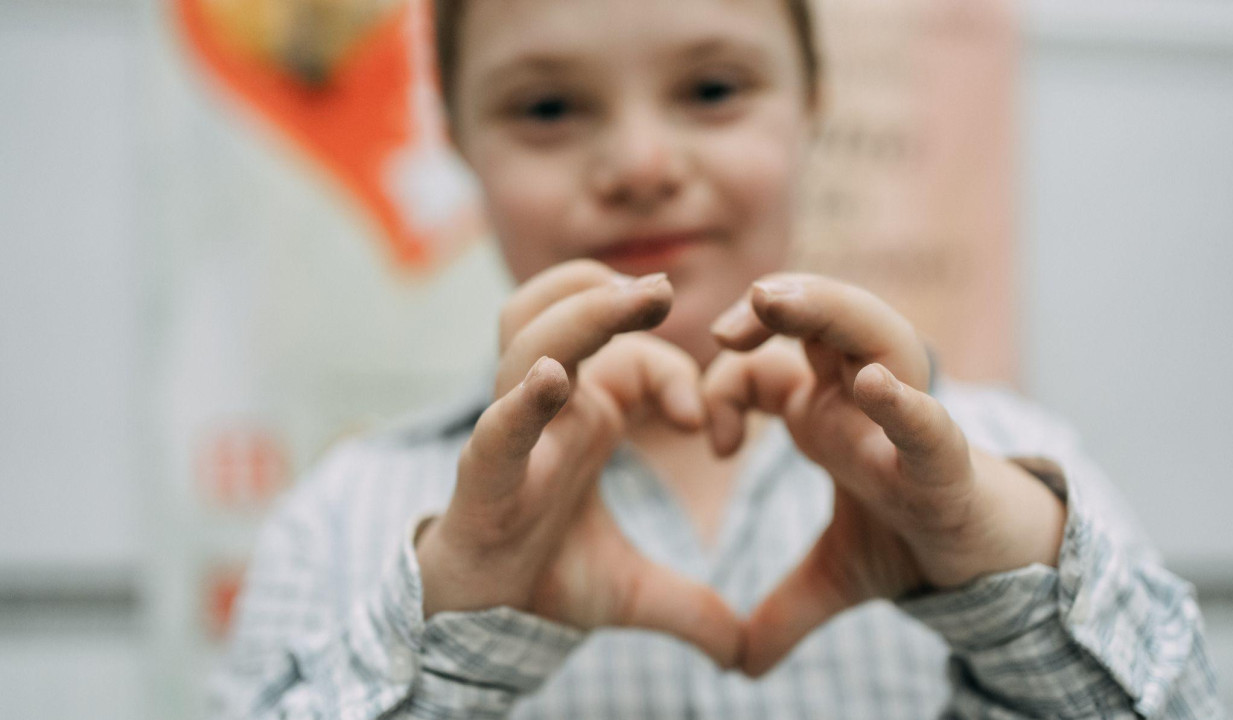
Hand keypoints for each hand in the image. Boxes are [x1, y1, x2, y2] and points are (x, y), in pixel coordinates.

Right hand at [415, 260, 741, 667]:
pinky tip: (551, 383)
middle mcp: (546, 411)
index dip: (675, 374)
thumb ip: (693, 606)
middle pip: (565, 317)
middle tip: (666, 285)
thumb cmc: (545, 579)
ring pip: (529, 345)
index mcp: (585, 417)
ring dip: (583, 317)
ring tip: (638, 295)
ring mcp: (511, 437)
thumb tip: (744, 650)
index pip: (630, 358)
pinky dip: (520, 406)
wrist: (477, 626)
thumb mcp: (633, 590)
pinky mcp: (481, 481)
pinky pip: (496, 430)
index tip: (710, 428)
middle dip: (611, 295)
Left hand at [705, 274, 1065, 675]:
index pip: (767, 367)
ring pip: (875, 335)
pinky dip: (903, 405)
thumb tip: (736, 664)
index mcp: (829, 411)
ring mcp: (910, 420)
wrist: (994, 565)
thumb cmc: (911, 540)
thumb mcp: (834, 575)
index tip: (711, 443)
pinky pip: (930, 423)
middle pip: (823, 318)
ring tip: (771, 298)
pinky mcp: (949, 464)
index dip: (727, 382)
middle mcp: (866, 399)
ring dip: (824, 309)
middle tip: (734, 308)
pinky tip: (874, 387)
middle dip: (778, 300)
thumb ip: (781, 608)